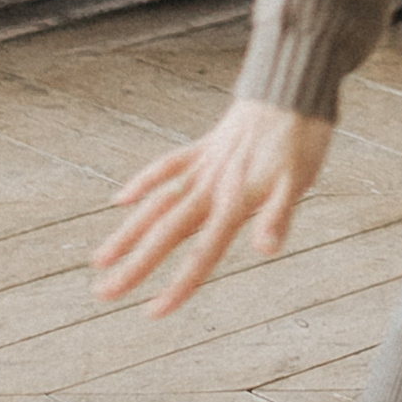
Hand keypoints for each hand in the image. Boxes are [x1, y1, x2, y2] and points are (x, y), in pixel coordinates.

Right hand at [92, 97, 333, 319]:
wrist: (291, 88)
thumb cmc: (302, 139)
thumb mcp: (298, 181)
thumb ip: (278, 216)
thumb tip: (266, 250)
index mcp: (233, 203)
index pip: (201, 255)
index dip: (178, 286)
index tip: (151, 313)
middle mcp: (210, 188)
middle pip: (165, 234)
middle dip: (134, 266)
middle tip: (101, 294)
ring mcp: (202, 168)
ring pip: (156, 204)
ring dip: (128, 232)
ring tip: (99, 260)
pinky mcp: (202, 148)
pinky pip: (166, 166)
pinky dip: (143, 182)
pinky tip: (121, 199)